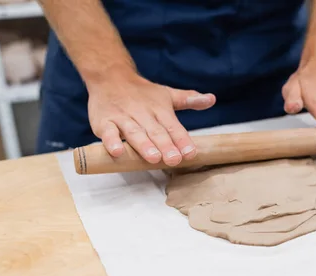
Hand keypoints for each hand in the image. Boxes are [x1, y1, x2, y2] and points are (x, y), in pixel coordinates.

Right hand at [87, 72, 215, 164]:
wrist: (109, 76)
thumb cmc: (142, 93)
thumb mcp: (167, 94)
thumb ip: (189, 99)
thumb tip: (211, 99)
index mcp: (160, 109)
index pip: (173, 126)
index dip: (182, 140)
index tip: (191, 153)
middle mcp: (143, 113)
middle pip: (156, 132)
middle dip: (166, 146)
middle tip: (174, 159)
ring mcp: (122, 118)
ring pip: (134, 133)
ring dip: (144, 145)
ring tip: (153, 158)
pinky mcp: (104, 122)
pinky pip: (108, 132)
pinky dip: (111, 142)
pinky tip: (117, 152)